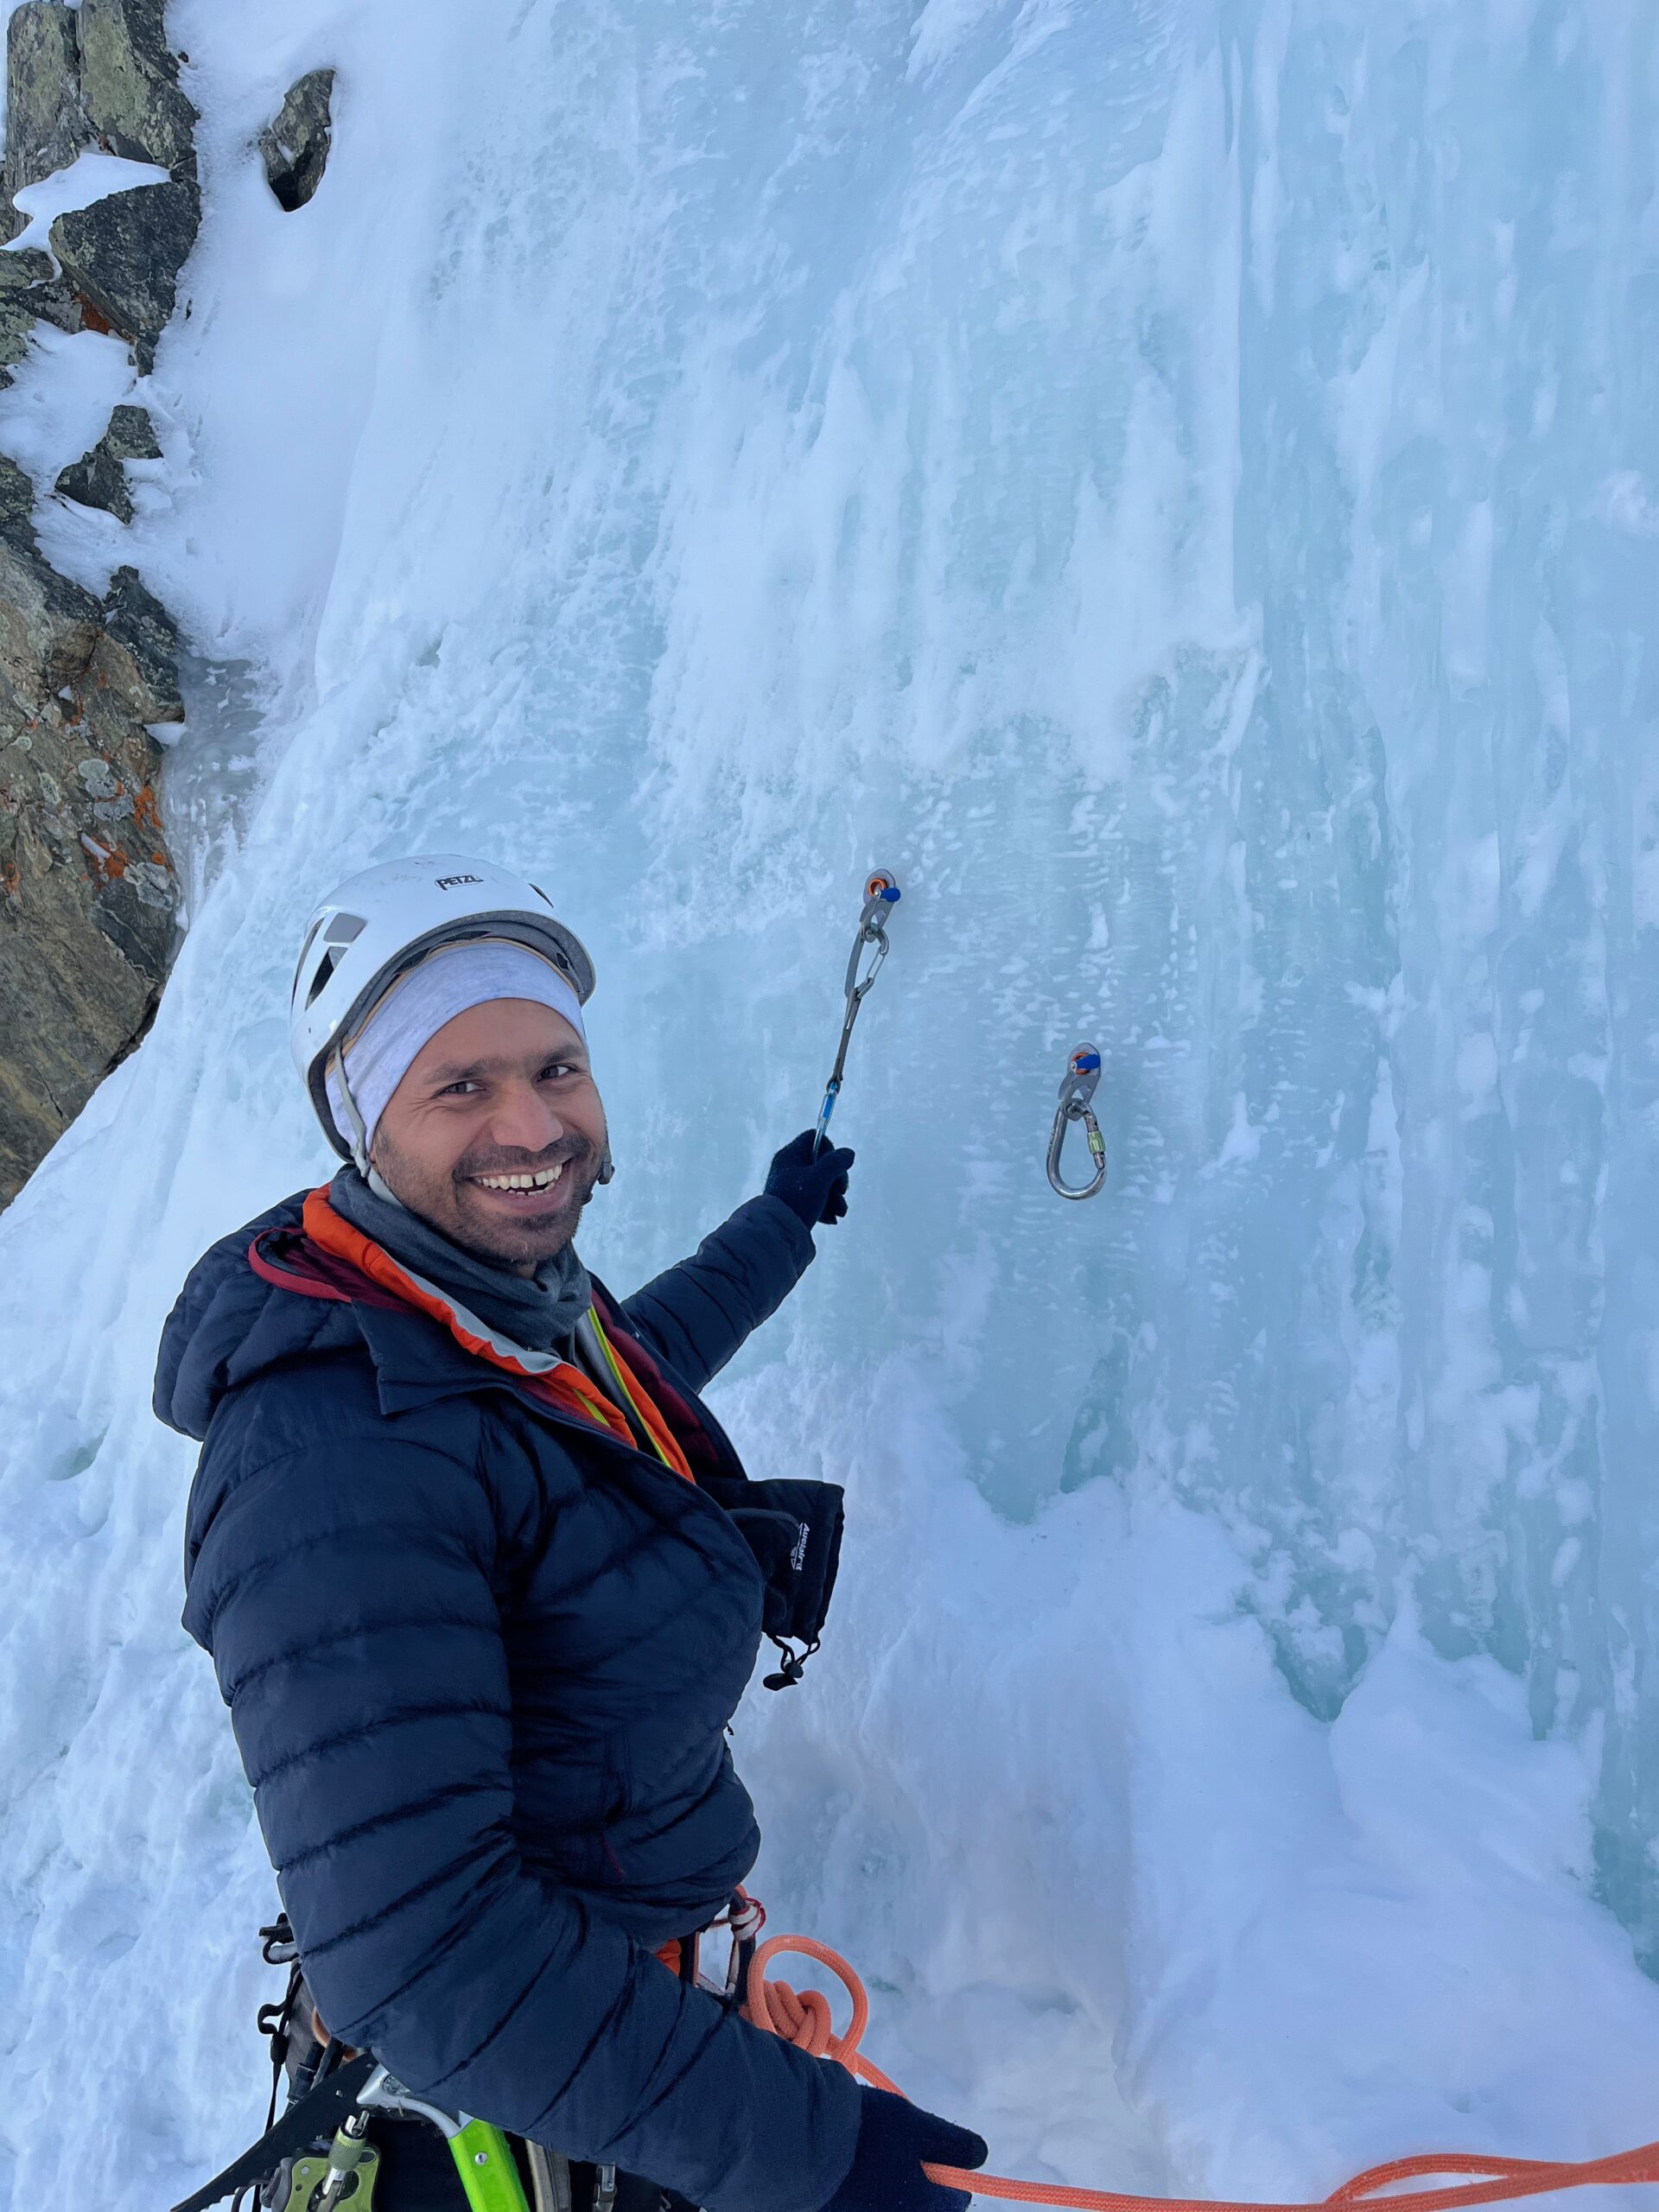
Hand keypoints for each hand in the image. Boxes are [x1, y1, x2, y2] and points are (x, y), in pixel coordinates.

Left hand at [765, 1129, 855, 1228]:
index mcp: (790, 1156)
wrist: (778, 1233)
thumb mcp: (819, 1179)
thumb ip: (835, 1163)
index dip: (830, 1150)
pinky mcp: (795, 1203)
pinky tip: (831, 1219)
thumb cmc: (797, 1201)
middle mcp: (790, 1168)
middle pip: (822, 1163)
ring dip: (835, 1197)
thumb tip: (848, 1153)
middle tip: (841, 1192)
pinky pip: (816, 1199)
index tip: (836, 1167)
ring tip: (840, 1213)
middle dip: (837, 1180)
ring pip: (822, 1183)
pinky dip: (826, 1206)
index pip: (814, 1139)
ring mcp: (792, 1186)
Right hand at [817, 2086, 987, 2211]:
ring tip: (873, 2156)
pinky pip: (868, 2207)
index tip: (926, 2146)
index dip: (946, 2169)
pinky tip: (855, 2171)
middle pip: (924, 2207)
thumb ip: (953, 2144)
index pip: (957, 2199)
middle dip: (919, 2182)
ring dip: (892, 2189)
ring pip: (896, 2207)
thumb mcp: (918, 2125)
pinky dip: (869, 2195)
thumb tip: (980, 2157)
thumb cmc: (869, 2133)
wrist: (803, 2145)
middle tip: (897, 2148)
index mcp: (925, 2211)